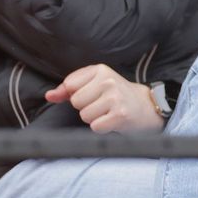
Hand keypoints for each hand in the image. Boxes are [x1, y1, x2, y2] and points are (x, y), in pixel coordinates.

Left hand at [45, 64, 165, 133]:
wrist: (147, 107)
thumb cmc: (116, 96)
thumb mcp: (94, 85)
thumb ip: (69, 89)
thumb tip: (49, 95)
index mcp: (100, 69)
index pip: (69, 85)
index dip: (77, 94)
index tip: (92, 95)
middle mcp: (108, 81)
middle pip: (76, 101)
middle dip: (86, 107)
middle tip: (103, 105)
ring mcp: (115, 98)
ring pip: (84, 115)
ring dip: (94, 118)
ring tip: (108, 113)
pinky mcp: (120, 115)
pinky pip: (95, 127)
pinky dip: (102, 128)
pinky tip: (113, 121)